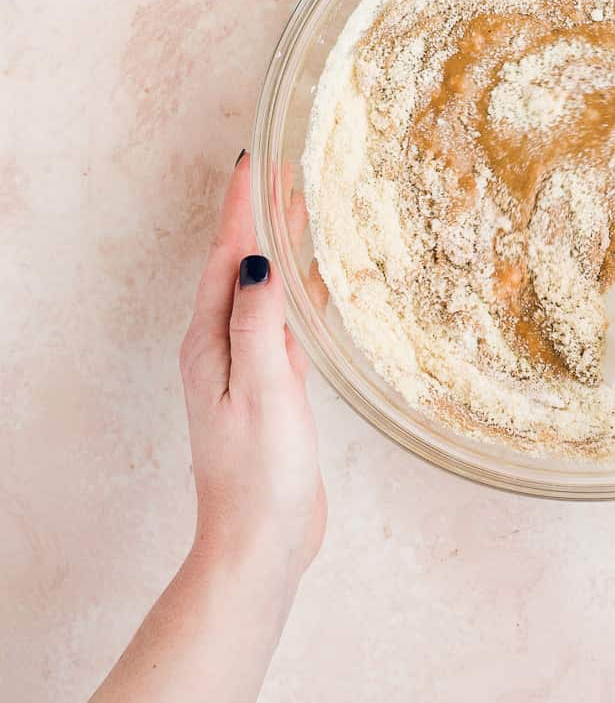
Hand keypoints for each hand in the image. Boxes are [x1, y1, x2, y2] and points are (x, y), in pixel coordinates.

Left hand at [178, 153, 325, 590]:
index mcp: (209, 342)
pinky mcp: (271, 393)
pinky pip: (282, 326)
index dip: (240, 207)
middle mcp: (220, 349)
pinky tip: (318, 287)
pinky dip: (298, 296)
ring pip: (261, 292)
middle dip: (259, 217)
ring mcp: (244, 371)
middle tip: (285, 170)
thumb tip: (256, 259)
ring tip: (303, 212)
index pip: (223, 256)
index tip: (255, 160)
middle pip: (238, 266)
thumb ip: (258, 321)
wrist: (261, 541)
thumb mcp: (262, 388)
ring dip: (279, 252)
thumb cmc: (259, 472)